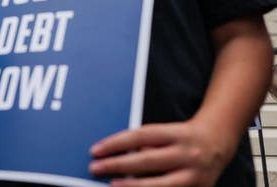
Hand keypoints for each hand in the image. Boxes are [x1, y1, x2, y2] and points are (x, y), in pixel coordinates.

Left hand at [89, 120, 231, 185]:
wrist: (218, 142)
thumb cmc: (182, 136)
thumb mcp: (166, 131)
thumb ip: (145, 142)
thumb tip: (116, 156)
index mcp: (176, 133)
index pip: (140, 136)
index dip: (115, 143)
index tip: (95, 150)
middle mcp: (187, 153)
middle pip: (147, 160)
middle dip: (117, 165)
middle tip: (95, 168)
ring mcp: (195, 175)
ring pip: (160, 184)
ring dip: (133, 186)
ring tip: (112, 184)